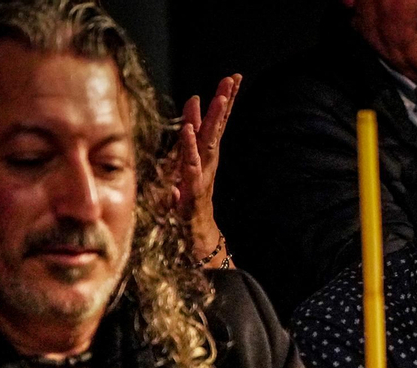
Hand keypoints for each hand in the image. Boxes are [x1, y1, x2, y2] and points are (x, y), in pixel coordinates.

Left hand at [172, 73, 241, 263]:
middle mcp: (207, 163)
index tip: (232, 78)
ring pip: (209, 143)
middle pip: (218, 128)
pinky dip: (190, 148)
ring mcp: (201, 176)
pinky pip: (191, 166)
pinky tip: (188, 131)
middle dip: (225, 102)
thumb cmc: (187, 205)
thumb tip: (186, 123)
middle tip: (233, 79)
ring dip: (215, 120)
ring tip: (219, 98)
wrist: (194, 238)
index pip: (216, 124)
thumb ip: (186, 144)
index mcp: (205, 155)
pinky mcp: (192, 191)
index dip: (224, 101)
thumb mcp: (183, 170)